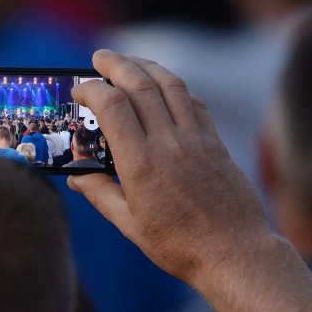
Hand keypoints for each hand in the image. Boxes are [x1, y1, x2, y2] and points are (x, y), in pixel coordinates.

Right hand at [69, 50, 271, 282]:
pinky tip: (163, 83)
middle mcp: (168, 144)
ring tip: (129, 60)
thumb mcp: (130, 224)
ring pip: (169, 84)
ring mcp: (195, 139)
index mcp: (140, 164)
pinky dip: (174, 85)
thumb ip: (99, 194)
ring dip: (146, 65)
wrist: (235, 254)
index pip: (111, 106)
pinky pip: (193, 101)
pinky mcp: (215, 142)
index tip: (79, 89)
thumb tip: (76, 176)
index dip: (91, 89)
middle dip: (115, 64)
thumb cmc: (180, 245)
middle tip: (99, 57)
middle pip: (139, 84)